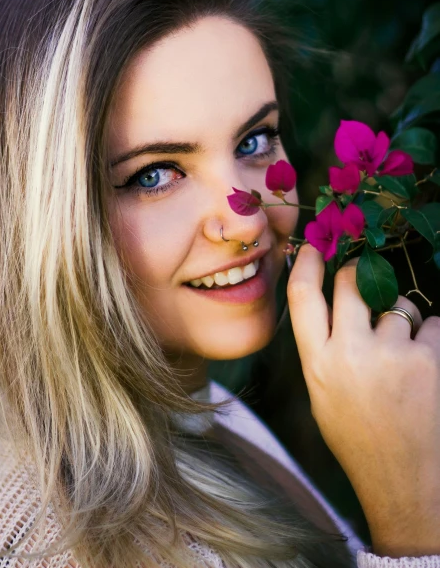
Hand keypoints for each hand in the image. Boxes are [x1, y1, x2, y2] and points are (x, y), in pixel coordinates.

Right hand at [287, 244, 439, 557]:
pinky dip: (430, 337)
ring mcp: (391, 353)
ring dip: (401, 318)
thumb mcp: (322, 395)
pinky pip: (431, 324)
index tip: (314, 247)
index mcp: (317, 363)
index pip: (303, 296)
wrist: (405, 482)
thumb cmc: (359, 438)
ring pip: (397, 304)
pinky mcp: (429, 358)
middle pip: (350, 283)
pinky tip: (426, 364)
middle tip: (366, 281)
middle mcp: (350, 352)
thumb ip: (322, 349)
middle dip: (359, 275)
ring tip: (403, 355)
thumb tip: (330, 303)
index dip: (308, 264)